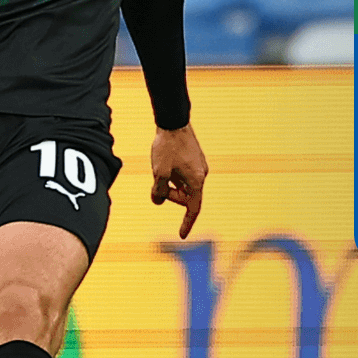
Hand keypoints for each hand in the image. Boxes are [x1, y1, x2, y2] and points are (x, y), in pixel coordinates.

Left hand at [150, 123, 207, 237]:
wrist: (174, 122)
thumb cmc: (167, 147)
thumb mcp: (159, 172)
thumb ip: (159, 190)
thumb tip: (158, 201)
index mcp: (196, 181)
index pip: (193, 208)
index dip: (187, 223)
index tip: (181, 236)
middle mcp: (201, 175)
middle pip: (186, 197)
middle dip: (171, 196)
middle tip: (157, 186)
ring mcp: (199, 167)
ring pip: (183, 185)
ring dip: (170, 184)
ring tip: (159, 169)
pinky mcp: (194, 160)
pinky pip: (183, 176)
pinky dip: (173, 177)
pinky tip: (164, 165)